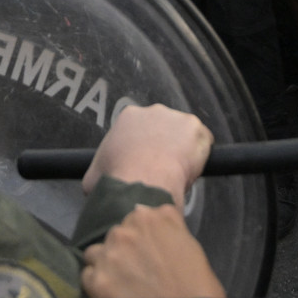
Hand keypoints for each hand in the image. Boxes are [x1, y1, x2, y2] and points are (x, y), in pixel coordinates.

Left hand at [81, 203, 224, 297]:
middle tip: (138, 270)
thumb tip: (150, 227)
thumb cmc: (198, 286)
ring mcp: (109, 255)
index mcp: (150, 217)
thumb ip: (167, 228)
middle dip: (124, 249)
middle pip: (115, 235)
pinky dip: (97, 284)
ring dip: (106, 264)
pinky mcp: (98, 281)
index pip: (136, 218)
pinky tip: (112, 295)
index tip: (148, 252)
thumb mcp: (189, 242)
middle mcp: (125, 231)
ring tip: (121, 283)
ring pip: (95, 253)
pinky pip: (87, 276)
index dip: (142, 237)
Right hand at [82, 103, 211, 206]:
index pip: (141, 129)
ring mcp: (177, 117)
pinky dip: (201, 156)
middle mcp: (153, 111)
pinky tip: (192, 170)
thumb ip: (97, 174)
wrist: (142, 184)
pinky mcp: (196, 128)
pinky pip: (204, 141)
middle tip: (162, 169)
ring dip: (182, 150)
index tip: (145, 163)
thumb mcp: (93, 177)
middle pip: (164, 128)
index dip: (144, 148)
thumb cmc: (116, 180)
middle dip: (164, 146)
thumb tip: (94, 186)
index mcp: (128, 117)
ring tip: (177, 173)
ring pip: (184, 135)